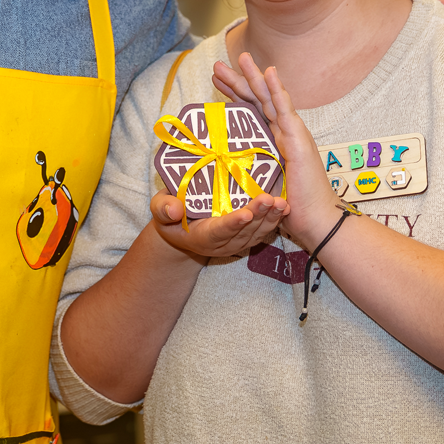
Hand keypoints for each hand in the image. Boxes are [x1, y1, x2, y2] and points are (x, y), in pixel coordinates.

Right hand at [151, 190, 286, 257]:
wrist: (181, 230)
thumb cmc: (170, 216)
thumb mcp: (159, 210)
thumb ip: (163, 209)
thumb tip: (174, 210)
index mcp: (201, 237)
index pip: (218, 231)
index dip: (232, 224)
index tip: (246, 214)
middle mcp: (221, 244)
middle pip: (243, 232)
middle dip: (258, 216)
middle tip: (271, 199)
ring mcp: (235, 242)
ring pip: (256, 233)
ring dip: (270, 219)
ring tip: (282, 203)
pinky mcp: (245, 237)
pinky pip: (262, 231)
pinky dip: (274, 220)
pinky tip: (284, 207)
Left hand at [222, 54, 340, 246]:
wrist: (316, 221)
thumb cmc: (290, 208)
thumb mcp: (262, 184)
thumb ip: (249, 172)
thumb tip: (224, 170)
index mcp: (274, 141)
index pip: (250, 112)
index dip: (233, 96)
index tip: (216, 82)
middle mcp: (283, 133)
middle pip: (256, 101)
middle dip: (237, 81)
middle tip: (217, 66)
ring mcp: (293, 134)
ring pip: (269, 98)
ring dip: (254, 77)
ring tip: (240, 57)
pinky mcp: (299, 140)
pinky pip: (285, 110)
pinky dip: (277, 90)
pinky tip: (269, 72)